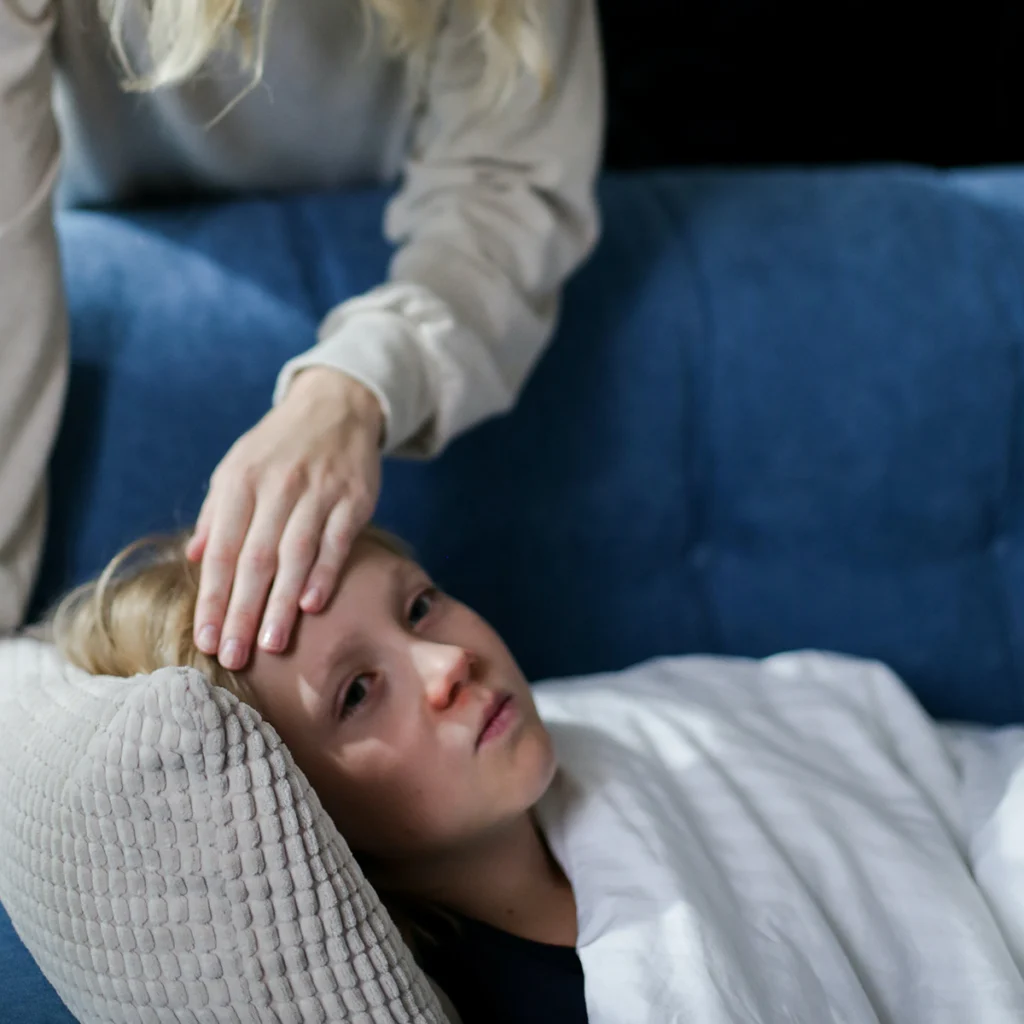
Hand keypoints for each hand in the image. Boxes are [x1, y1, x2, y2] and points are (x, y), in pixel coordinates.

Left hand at [188, 368, 383, 669]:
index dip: (211, 598)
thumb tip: (191, 558)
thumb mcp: (237, 468)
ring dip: (282, 604)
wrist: (336, 406)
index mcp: (240, 482)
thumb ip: (217, 513)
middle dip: (242, 612)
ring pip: (295, 555)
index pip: (220, 550)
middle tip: (233, 656)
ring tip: (271, 645)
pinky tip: (313, 606)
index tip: (204, 639)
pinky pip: (336, 541)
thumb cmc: (279, 446)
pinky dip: (324, 574)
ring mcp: (318, 492)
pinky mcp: (353, 498)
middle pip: (255, 559)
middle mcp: (276, 487)